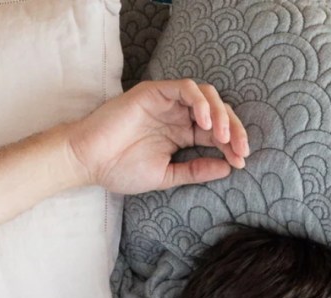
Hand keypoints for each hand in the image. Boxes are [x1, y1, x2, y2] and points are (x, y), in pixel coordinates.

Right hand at [65, 79, 249, 193]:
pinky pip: (185, 88)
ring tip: (222, 136)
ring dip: (220, 114)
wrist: (89, 161)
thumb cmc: (120, 169)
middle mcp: (178, 116)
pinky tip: (203, 122)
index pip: (217, 134)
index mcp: (182, 135)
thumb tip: (228, 167)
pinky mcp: (154, 92)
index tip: (242, 162)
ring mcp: (167, 103)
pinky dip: (200, 101)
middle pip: (218, 113)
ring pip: (206, 95)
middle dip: (234, 129)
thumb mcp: (167, 175)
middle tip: (240, 149)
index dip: (232, 146)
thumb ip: (196, 170)